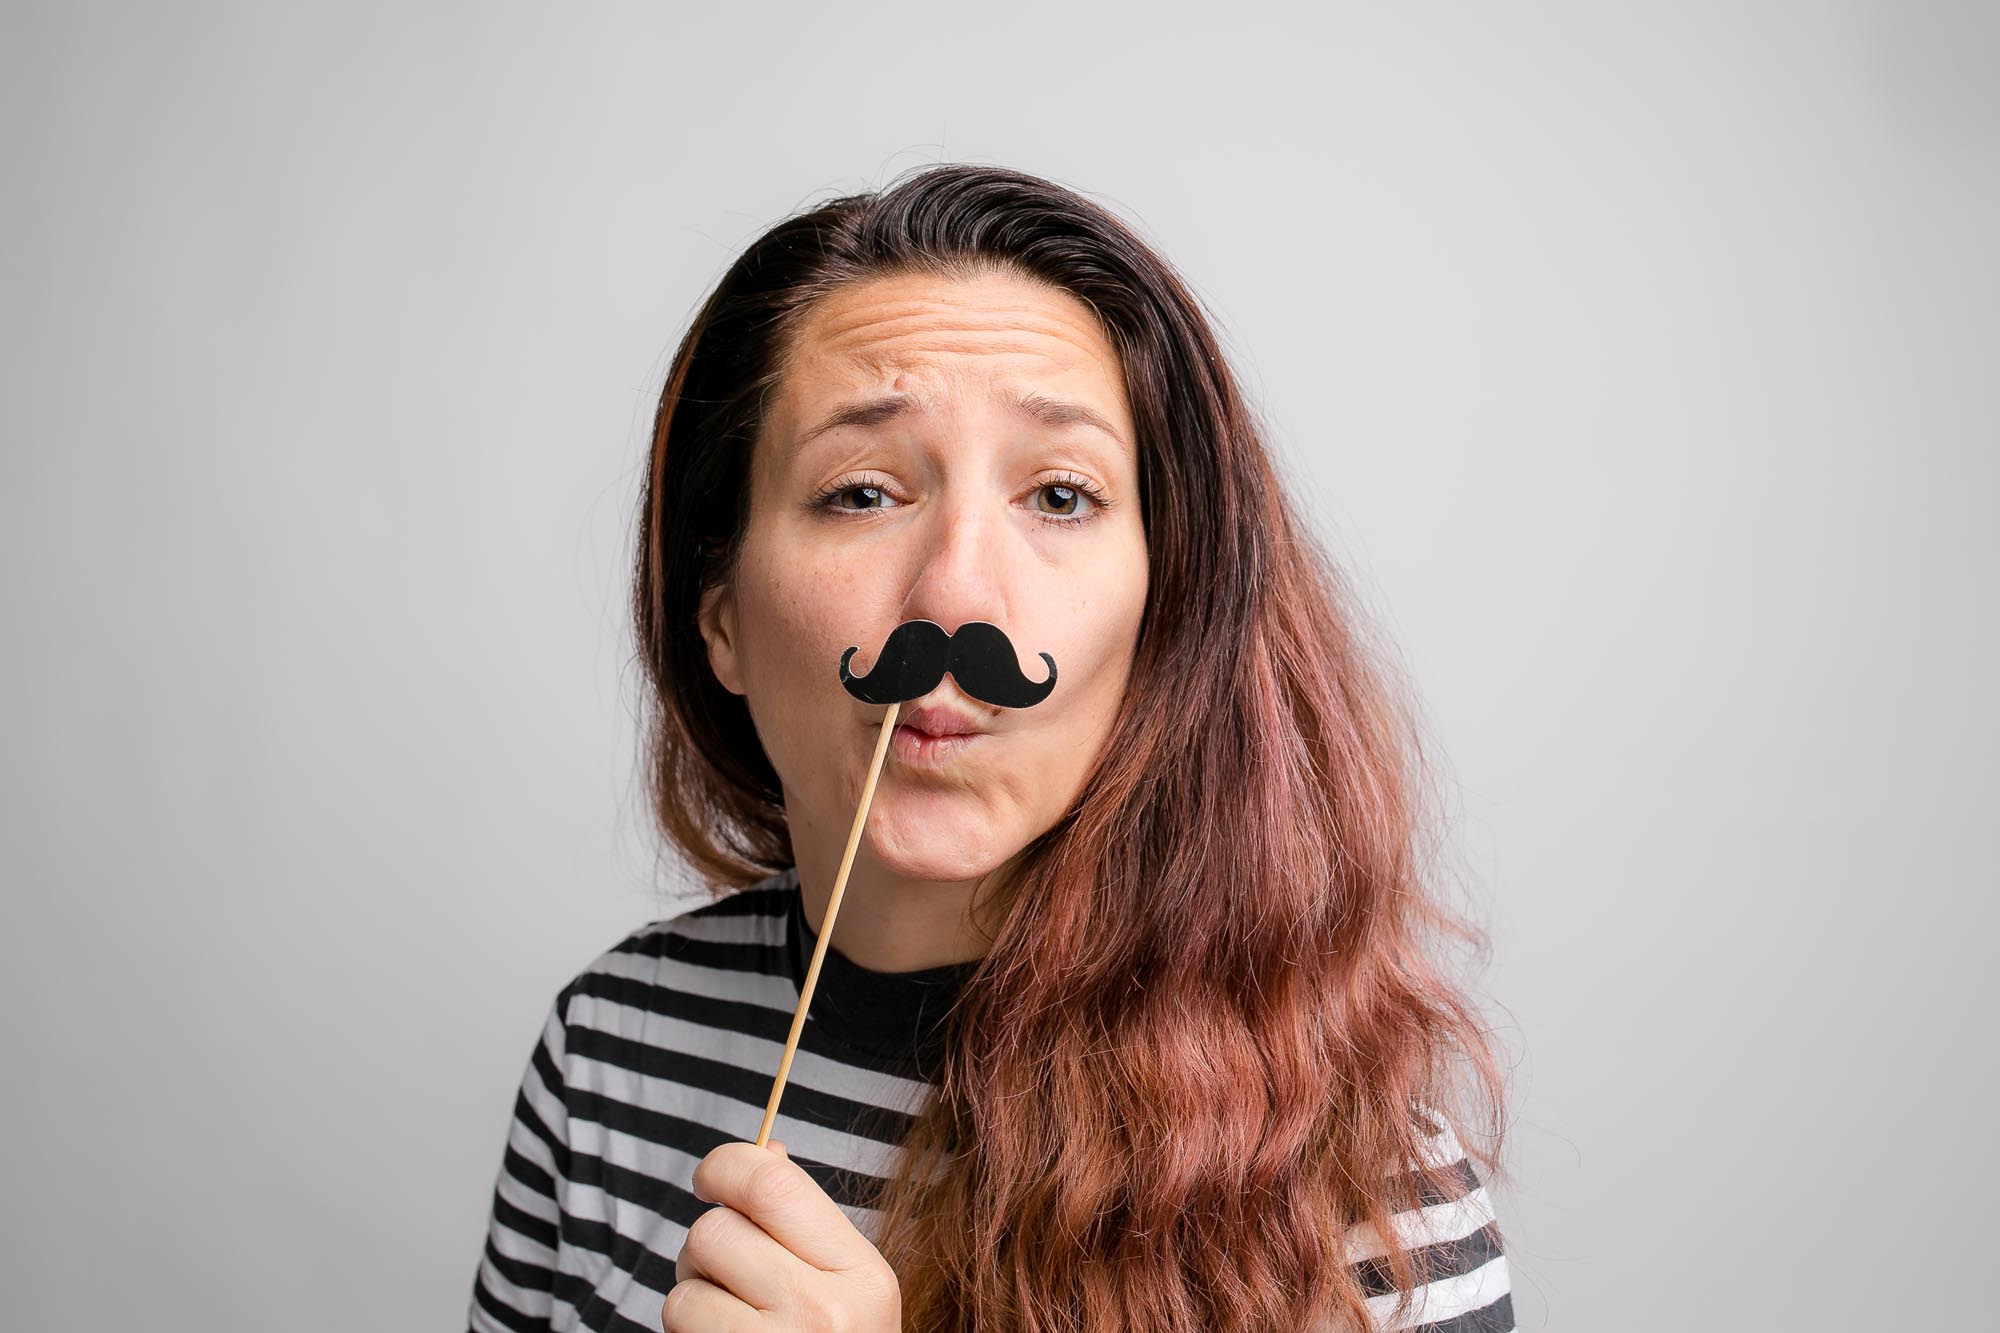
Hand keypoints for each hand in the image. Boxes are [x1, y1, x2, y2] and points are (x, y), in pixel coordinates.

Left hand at [664, 1138, 901, 1330]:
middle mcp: (824, 1315)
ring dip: (693, 1299)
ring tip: (729, 1321)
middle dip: (706, 1247)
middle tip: (727, 1272)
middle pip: (716, 1231)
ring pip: (684, 1288)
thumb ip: (804, 1221)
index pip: (772, 1183)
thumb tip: (763, 1148)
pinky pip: (676, 1329)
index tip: (711, 1179)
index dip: (725, 1165)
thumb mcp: (847, 1287)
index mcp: (862, 1275)